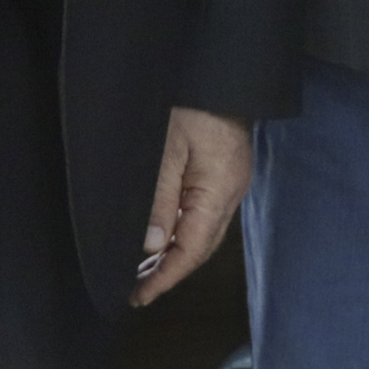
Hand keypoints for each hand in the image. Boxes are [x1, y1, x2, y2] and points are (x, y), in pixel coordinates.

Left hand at [132, 106, 250, 305]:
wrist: (219, 72)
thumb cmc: (193, 104)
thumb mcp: (166, 150)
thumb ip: (159, 200)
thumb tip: (151, 247)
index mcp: (220, 190)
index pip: (192, 249)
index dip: (165, 277)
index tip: (139, 296)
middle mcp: (231, 192)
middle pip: (201, 246)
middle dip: (169, 271)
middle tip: (137, 288)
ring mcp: (230, 181)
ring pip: (203, 231)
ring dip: (175, 251)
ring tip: (144, 267)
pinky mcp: (225, 171)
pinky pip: (204, 212)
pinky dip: (182, 229)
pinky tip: (163, 232)